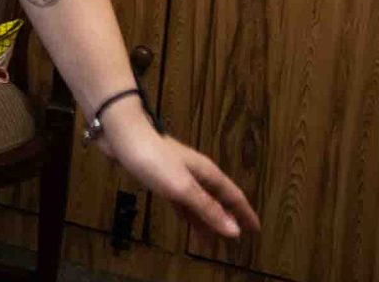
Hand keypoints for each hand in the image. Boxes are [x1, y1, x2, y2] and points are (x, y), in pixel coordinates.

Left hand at [96, 102, 259, 242]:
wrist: (122, 136)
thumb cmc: (154, 159)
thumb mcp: (183, 188)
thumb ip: (208, 208)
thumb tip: (235, 231)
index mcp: (208, 174)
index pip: (234, 197)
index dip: (246, 214)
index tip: (256, 230)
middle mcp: (197, 174)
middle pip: (218, 200)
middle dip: (227, 220)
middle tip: (234, 242)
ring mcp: (178, 175)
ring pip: (198, 203)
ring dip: (205, 221)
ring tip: (210, 243)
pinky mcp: (161, 178)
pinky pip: (180, 201)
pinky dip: (187, 214)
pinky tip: (188, 224)